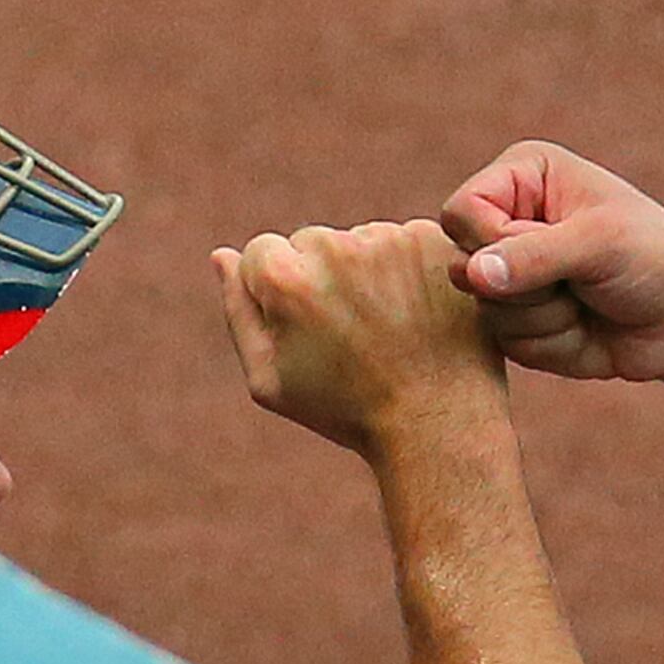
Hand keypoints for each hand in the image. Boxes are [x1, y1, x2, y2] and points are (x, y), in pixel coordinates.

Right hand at [215, 219, 507, 458]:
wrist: (440, 423)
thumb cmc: (349, 410)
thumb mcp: (271, 380)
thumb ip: (239, 311)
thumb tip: (223, 255)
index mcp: (285, 278)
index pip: (263, 252)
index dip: (282, 294)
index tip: (312, 329)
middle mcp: (336, 247)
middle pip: (313, 242)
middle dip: (324, 276)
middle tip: (356, 333)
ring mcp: (391, 240)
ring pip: (363, 240)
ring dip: (371, 271)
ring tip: (392, 328)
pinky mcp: (436, 242)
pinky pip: (408, 242)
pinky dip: (413, 270)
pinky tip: (422, 314)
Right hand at [439, 141, 663, 384]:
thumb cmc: (656, 260)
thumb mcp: (598, 244)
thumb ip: (532, 255)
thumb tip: (473, 274)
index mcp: (526, 176)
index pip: (462, 211)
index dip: (493, 241)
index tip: (549, 248)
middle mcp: (510, 219)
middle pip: (462, 264)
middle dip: (525, 285)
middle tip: (578, 279)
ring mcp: (512, 274)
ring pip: (483, 309)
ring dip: (544, 316)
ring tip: (587, 300)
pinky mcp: (520, 319)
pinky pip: (506, 342)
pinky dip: (550, 342)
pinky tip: (585, 325)